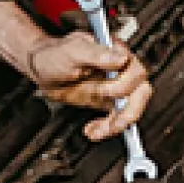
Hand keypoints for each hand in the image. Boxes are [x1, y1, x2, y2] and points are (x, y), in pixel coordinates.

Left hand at [22, 33, 151, 140]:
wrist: (42, 67)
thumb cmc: (55, 54)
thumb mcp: (72, 51)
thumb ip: (96, 53)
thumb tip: (121, 58)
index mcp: (116, 53)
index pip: (136, 72)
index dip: (124, 85)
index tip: (106, 93)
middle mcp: (120, 69)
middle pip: (140, 93)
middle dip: (127, 111)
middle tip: (111, 122)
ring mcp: (115, 86)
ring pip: (131, 109)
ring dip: (117, 124)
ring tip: (97, 131)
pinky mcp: (107, 100)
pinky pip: (117, 118)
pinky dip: (107, 128)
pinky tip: (92, 131)